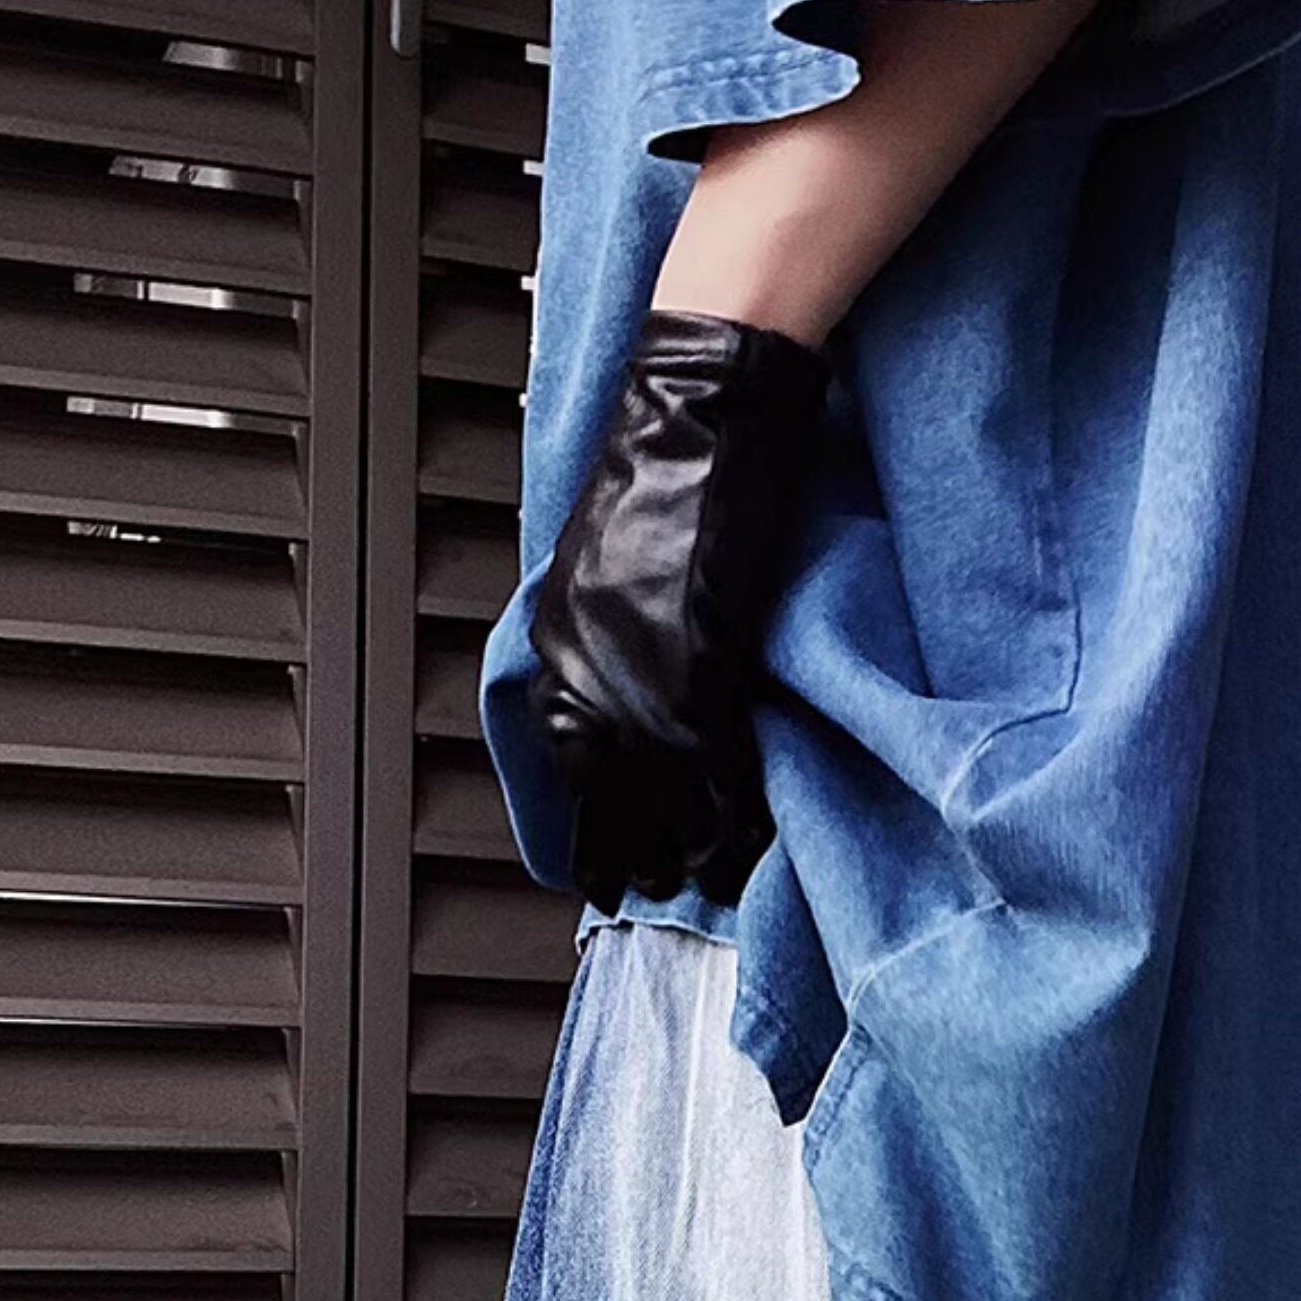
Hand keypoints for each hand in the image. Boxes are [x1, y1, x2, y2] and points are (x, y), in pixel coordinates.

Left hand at [529, 309, 830, 916]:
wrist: (707, 412)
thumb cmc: (672, 472)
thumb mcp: (612, 567)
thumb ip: (613, 635)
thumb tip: (634, 683)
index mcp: (558, 645)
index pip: (568, 764)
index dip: (591, 819)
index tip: (603, 864)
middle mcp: (588, 669)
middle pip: (610, 794)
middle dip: (633, 849)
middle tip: (654, 888)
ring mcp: (644, 677)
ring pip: (662, 795)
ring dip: (687, 844)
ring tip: (704, 882)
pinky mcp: (704, 671)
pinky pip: (716, 768)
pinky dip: (731, 811)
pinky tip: (742, 841)